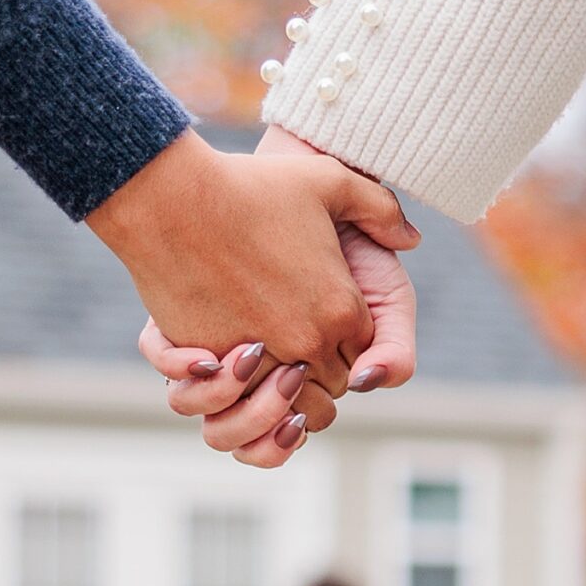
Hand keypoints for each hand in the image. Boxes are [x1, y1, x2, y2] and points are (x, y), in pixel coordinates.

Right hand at [88, 128, 417, 395]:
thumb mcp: (330, 180)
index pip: (363, 356)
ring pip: (283, 405)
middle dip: (319, 374)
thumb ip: (381, 209)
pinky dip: (234, 389)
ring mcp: (257, 356)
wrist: (174, 196)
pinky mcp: (210, 362)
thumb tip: (411, 240)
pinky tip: (229, 365)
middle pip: (328, 387)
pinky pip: (234, 398)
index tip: (330, 327)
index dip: (351, 347)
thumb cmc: (251, 184)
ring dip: (278, 395)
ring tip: (267, 367)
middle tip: (301, 349)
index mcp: (342, 308)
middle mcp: (306, 340)